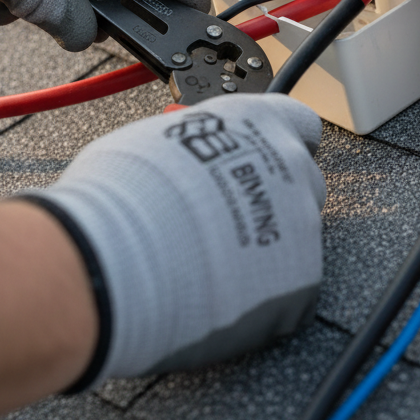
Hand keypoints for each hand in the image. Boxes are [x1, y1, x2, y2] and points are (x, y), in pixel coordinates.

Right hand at [25, 93, 325, 386]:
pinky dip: (264, 296)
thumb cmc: (123, 196)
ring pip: (298, 236)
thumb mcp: (151, 143)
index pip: (297, 122)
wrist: (118, 261)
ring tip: (214, 264)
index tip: (261, 161)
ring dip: (265, 248)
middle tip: (225, 221)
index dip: (277, 144)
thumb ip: (192, 147)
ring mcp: (301, 224)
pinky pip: (292, 287)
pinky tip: (223, 297)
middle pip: (299, 181)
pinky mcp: (302, 281)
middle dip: (272, 200)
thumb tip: (183, 161)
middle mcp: (288, 164)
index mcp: (256, 121)